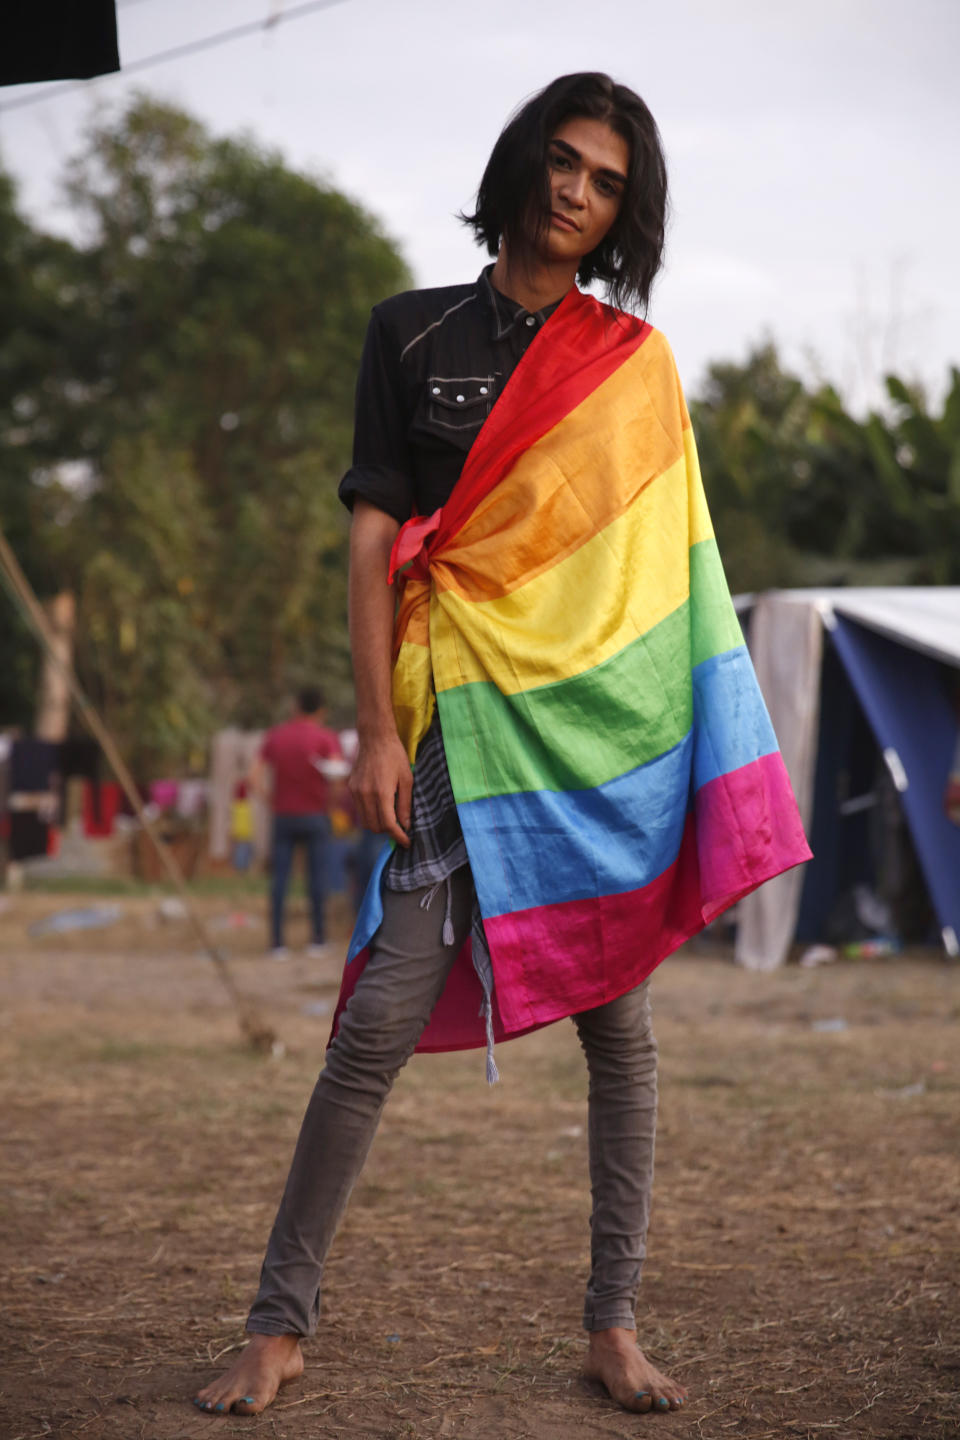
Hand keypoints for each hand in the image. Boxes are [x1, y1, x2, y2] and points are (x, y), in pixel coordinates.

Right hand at [349, 732, 412, 846]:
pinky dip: (370, 814)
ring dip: (378, 824)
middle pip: (374, 826)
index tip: (406, 842)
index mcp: (381, 792)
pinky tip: (380, 805)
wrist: (375, 738)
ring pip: (365, 821)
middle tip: (401, 827)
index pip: (388, 824)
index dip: (398, 836)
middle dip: (388, 831)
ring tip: (391, 817)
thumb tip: (405, 825)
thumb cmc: (395, 756)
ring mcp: (356, 791)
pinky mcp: (351, 788)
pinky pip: (360, 809)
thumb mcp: (407, 779)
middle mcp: (365, 794)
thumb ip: (405, 804)